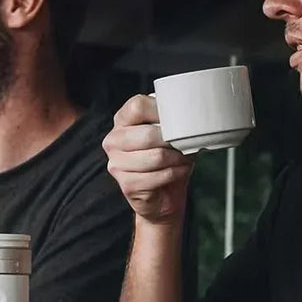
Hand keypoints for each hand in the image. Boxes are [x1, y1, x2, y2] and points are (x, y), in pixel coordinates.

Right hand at [102, 94, 192, 222]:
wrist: (162, 194)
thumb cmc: (166, 157)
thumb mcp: (167, 132)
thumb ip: (169, 120)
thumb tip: (187, 115)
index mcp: (122, 121)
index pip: (138, 106)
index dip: (162, 112)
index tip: (178, 119)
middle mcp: (114, 140)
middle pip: (147, 135)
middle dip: (173, 140)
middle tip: (185, 144)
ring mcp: (117, 163)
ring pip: (156, 157)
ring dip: (177, 159)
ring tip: (183, 158)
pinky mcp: (127, 184)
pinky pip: (158, 176)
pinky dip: (175, 173)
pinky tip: (179, 171)